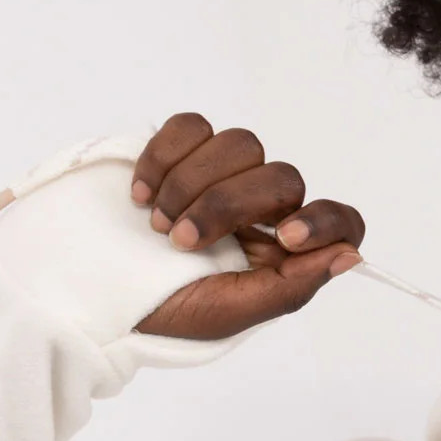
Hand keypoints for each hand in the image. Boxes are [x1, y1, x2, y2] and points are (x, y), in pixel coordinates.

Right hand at [129, 112, 365, 340]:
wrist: (91, 291)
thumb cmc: (164, 312)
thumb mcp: (229, 314)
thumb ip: (291, 287)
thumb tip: (349, 256)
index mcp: (284, 254)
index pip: (339, 222)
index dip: (323, 221)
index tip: (285, 238)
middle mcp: (263, 213)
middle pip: (283, 177)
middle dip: (226, 205)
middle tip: (178, 242)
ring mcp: (223, 178)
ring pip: (241, 144)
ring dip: (190, 185)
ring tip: (154, 225)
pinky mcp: (182, 153)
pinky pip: (193, 126)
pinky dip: (163, 156)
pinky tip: (141, 194)